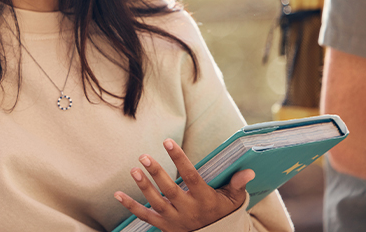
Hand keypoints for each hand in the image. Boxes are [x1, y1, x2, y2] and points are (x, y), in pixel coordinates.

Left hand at [114, 139, 254, 231]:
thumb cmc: (222, 214)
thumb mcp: (232, 201)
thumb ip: (237, 184)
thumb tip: (248, 170)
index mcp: (204, 199)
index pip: (190, 176)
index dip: (179, 158)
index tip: (168, 141)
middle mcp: (188, 209)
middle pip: (170, 190)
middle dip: (157, 173)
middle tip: (144, 156)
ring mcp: (174, 219)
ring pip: (157, 202)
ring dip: (144, 187)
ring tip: (134, 170)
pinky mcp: (164, 226)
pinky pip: (145, 217)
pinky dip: (131, 207)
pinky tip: (117, 195)